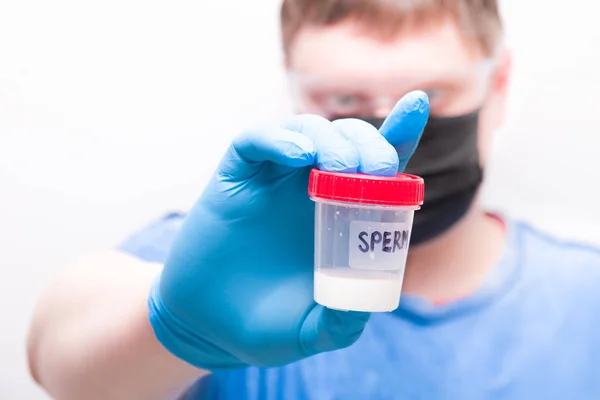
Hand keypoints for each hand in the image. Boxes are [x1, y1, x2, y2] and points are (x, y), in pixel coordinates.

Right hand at [149, 91, 429, 369]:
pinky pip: (256, 141)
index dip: (397, 133)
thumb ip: (343, 321)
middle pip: (346, 139)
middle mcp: (309, 189)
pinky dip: (279, 139)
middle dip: (368, 142)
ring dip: (330, 139)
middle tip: (376, 171)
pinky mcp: (235, 177)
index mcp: (339, 216)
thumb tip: (369, 299)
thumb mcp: (312, 331)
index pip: (374, 165)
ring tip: (340, 169)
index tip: (418, 104)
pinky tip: (298, 156)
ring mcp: (272, 180)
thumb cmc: (262, 326)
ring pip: (305, 130)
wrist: (205, 327)